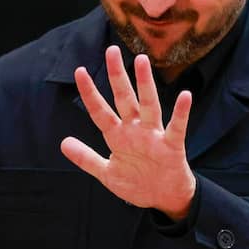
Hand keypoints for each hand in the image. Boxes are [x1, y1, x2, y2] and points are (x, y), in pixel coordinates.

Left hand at [60, 46, 195, 219]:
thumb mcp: (107, 173)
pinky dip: (181, 112)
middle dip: (117, 76)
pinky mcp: (171, 146)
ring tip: (141, 63)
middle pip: (124, 99)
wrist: (164, 199)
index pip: (100, 111)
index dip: (90, 93)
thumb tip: (63, 142)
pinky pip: (177, 127)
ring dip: (145, 85)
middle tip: (111, 50)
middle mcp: (135, 130)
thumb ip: (86, 158)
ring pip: (148, 106)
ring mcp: (153, 136)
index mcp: (118, 136)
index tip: (79, 71)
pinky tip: (185, 96)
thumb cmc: (137, 183)